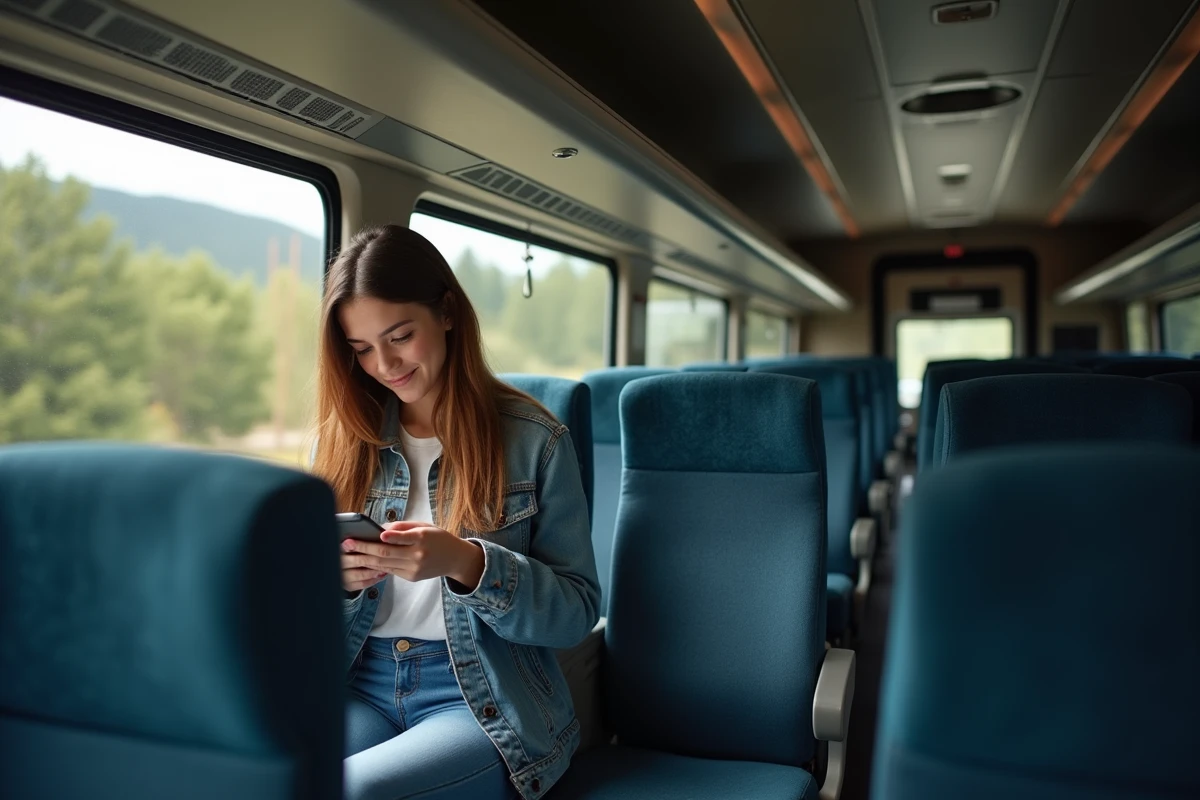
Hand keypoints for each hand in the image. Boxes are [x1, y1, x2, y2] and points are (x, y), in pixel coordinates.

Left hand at [341, 520, 484, 587]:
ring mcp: (414, 569)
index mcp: (422, 538)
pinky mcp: (411, 577)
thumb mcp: (424, 526)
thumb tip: (379, 530)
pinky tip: (364, 560)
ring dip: (364, 559)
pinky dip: (375, 565)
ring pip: (384, 564)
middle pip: (386, 553)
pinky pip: (390, 571)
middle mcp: (418, 555)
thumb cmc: (437, 538)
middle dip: (364, 548)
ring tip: (349, 553)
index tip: (375, 534)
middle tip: (347, 543)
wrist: (455, 559)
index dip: (388, 537)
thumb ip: (402, 527)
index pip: (402, 538)